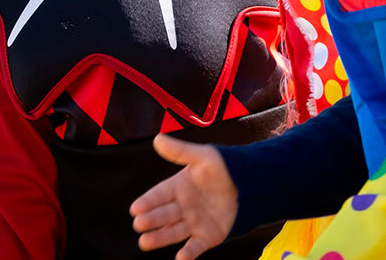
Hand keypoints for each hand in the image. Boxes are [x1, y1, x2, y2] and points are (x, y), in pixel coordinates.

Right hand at [130, 134, 235, 259]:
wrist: (250, 185)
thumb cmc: (224, 168)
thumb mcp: (202, 156)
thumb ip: (180, 151)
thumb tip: (157, 138)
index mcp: (179, 187)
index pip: (159, 195)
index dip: (147, 201)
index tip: (135, 209)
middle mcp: (183, 206)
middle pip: (163, 214)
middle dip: (151, 220)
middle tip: (139, 224)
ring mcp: (194, 223)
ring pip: (173, 232)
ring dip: (160, 238)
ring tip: (144, 242)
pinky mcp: (207, 237)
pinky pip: (195, 247)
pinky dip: (188, 254)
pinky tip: (180, 258)